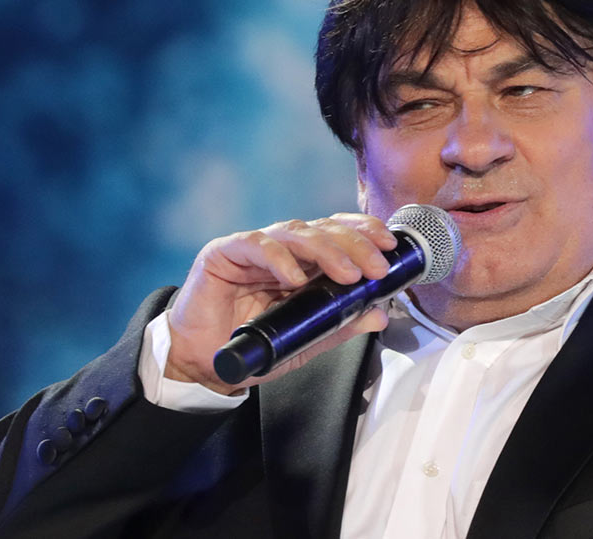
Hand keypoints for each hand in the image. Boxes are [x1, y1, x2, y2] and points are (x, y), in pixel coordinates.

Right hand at [165, 213, 397, 394]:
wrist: (202, 362)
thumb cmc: (251, 345)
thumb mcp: (304, 340)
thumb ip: (338, 325)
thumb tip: (378, 314)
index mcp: (301, 261)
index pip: (337, 233)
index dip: (364, 233)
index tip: (390, 248)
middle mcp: (281, 249)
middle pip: (322, 230)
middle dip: (354, 245)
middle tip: (375, 268)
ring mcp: (253, 248)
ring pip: (295, 233)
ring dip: (325, 251)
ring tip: (346, 274)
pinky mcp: (224, 253)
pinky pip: (255, 245)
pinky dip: (278, 259)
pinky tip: (294, 277)